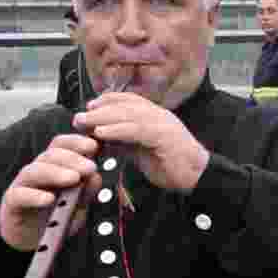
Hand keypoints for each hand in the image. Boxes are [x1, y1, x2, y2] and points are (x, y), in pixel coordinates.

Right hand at [0, 134, 101, 250]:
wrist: (32, 239)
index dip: (76, 142)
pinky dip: (34, 196)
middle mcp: (38, 170)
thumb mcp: (78, 204)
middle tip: (90, 167)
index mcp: (55, 166)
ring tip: (74, 178)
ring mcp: (23, 185)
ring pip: (34, 171)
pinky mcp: (12, 202)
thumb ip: (86, 192)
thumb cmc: (57, 215)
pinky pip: (19, 195)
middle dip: (72, 159)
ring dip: (55, 173)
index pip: (62, 145)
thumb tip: (96, 176)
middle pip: (51, 155)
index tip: (94, 146)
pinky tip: (49, 199)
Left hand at [74, 92, 208, 192]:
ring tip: (85, 123)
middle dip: (99, 109)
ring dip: (103, 117)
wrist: (198, 177)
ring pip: (128, 114)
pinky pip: (136, 129)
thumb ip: (126, 142)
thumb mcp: (144, 152)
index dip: (107, 101)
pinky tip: (102, 133)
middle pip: (125, 104)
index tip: (89, 107)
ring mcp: (163, 124)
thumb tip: (105, 139)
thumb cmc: (173, 167)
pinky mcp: (164, 136)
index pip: (129, 100)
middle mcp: (159, 115)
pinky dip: (117, 130)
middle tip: (79, 117)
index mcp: (155, 116)